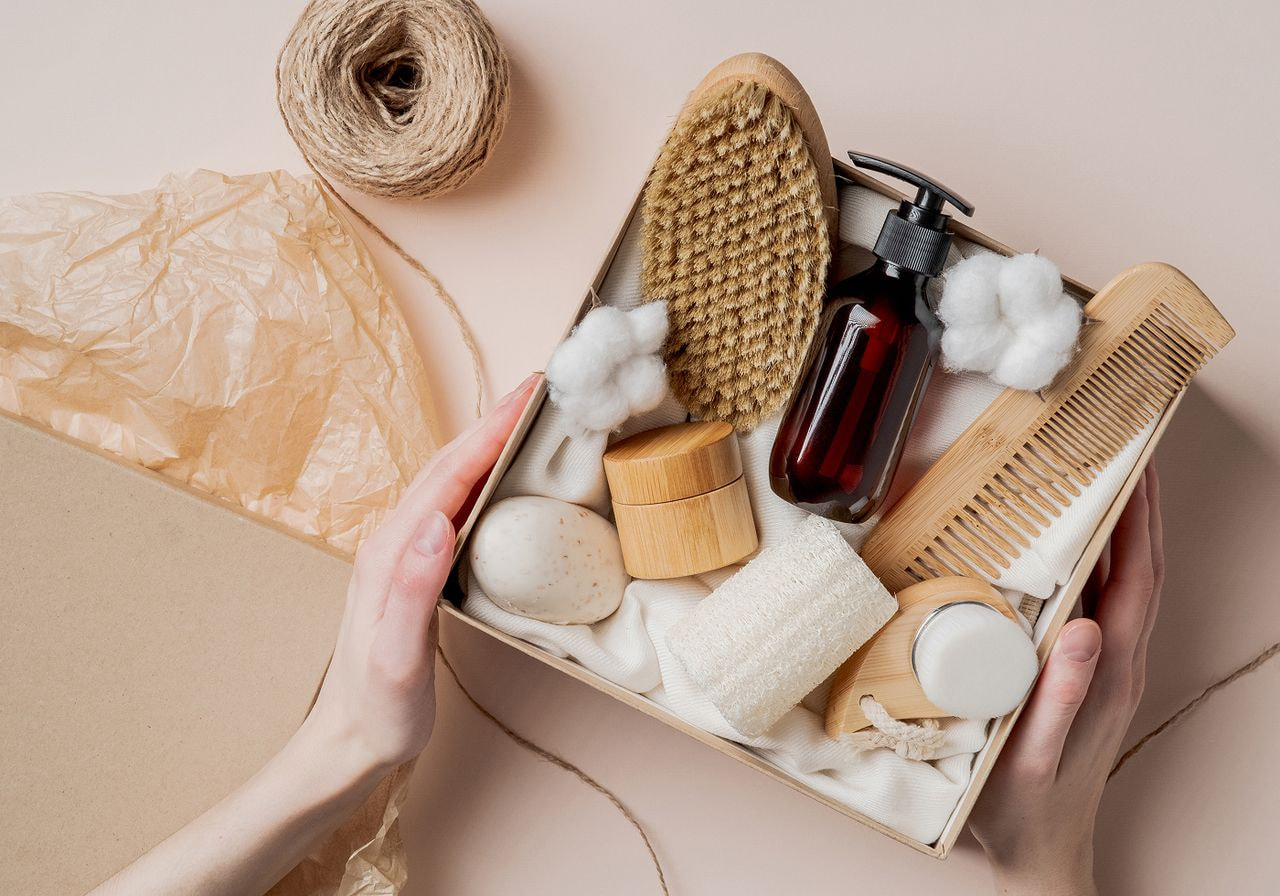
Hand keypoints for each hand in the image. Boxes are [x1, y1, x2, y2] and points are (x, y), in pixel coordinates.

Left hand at [90, 375, 539, 895]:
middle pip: (449, 464)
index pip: (449, 475)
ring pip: (449, 479)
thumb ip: (412, 589)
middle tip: (542, 389)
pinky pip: (453, 505)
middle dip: (494, 421)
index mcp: (393, 553)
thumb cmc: (378, 708)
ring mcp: (402, 552)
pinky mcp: (414, 567)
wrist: (349, 742)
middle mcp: (393, 541)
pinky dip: (482, 476)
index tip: (531, 394)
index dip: (490, 431)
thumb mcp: (397, 657)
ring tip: (529, 417)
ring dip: (488, 441)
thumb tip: (437, 524)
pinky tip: (502, 477)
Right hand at [970, 465, 1162, 895]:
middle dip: (1139, 509)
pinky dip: (1097, 563)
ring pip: (1124, 585)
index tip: (1134, 468)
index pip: (1137, 581)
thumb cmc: (1025, 807)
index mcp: (1110, 674)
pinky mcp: (1085, 675)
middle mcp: (1117, 664)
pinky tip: (1074, 549)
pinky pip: (1101, 604)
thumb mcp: (1032, 755)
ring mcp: (1104, 669)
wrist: (1038, 850)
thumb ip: (1062, 696)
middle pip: (1141, 572)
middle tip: (1126, 454)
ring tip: (1105, 483)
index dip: (1139, 522)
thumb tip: (1086, 627)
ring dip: (1122, 531)